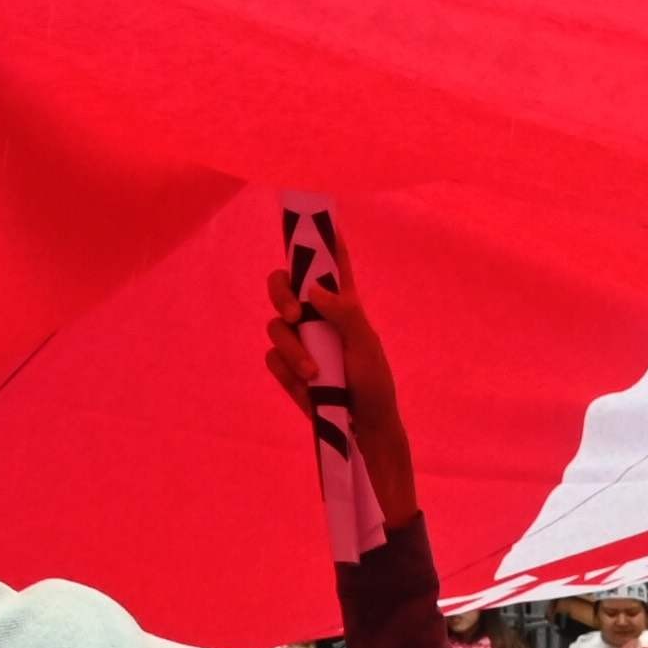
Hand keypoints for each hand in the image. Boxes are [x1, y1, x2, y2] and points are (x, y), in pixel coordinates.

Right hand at [265, 257, 415, 510]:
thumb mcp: (366, 347)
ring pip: (276, 326)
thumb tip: (313, 288)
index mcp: (345, 305)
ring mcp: (301, 343)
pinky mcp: (288, 370)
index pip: (333, 264)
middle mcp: (318, 318)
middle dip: (281, 293)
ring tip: (314, 373)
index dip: (324, 239)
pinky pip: (272, 358)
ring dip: (292, 348)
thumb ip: (344, 314)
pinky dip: (286, 371)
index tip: (318, 215)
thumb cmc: (375, 386)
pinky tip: (306, 386)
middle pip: (284, 284)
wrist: (364, 431)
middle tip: (294, 312)